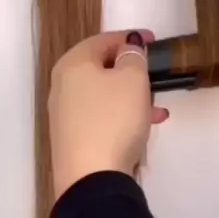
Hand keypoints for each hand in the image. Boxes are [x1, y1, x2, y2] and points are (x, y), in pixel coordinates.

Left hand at [48, 29, 168, 200]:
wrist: (91, 178)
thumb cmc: (112, 120)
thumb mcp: (132, 79)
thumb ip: (132, 56)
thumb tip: (127, 49)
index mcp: (71, 64)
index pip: (102, 40)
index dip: (130, 38)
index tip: (153, 42)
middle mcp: (61, 88)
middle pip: (100, 70)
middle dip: (131, 73)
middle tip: (155, 77)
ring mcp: (64, 117)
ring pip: (103, 97)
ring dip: (131, 99)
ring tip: (157, 110)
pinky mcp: (72, 141)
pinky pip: (100, 118)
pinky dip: (120, 117)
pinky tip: (141, 129)